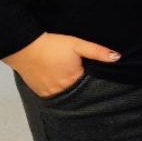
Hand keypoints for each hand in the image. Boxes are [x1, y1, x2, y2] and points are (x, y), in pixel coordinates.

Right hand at [2, 32, 119, 97]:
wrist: (24, 46)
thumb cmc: (52, 44)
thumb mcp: (77, 44)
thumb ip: (97, 52)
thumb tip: (117, 57)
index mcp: (73, 80)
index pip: (90, 86)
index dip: (92, 79)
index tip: (94, 74)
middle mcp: (61, 90)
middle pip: (78, 91)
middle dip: (82, 85)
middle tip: (80, 74)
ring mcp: (49, 93)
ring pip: (66, 95)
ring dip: (69, 88)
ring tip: (68, 76)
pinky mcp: (40, 93)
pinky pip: (54, 95)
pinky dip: (58, 89)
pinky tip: (58, 79)